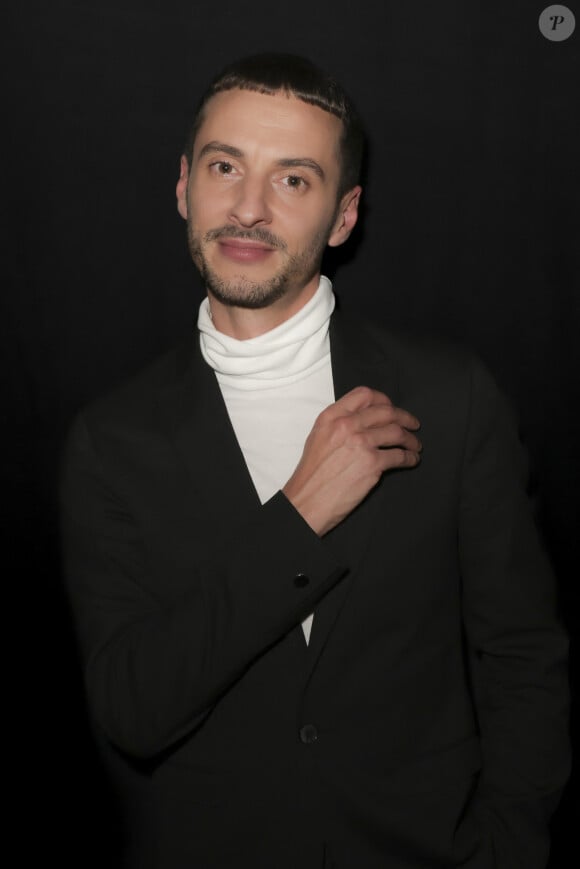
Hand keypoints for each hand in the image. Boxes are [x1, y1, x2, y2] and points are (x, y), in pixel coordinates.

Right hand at [282, 386, 420, 535]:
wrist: (307, 500)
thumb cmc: (312, 474)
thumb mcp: (318, 437)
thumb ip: (339, 424)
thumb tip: (365, 420)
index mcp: (331, 417)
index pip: (364, 395)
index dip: (383, 400)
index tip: (392, 408)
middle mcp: (347, 425)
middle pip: (386, 412)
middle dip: (405, 418)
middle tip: (413, 425)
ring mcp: (361, 443)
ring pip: (397, 433)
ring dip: (411, 439)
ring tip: (415, 445)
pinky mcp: (372, 464)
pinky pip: (399, 456)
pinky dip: (409, 458)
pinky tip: (411, 460)